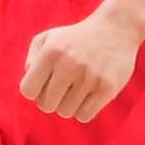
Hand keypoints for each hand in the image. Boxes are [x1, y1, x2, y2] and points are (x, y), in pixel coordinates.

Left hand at [19, 3, 142, 122]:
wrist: (115, 28)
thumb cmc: (74, 38)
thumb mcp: (48, 38)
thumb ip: (31, 61)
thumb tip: (30, 88)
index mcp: (51, 52)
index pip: (28, 91)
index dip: (34, 91)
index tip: (44, 83)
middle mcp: (69, 64)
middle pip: (46, 105)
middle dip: (51, 100)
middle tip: (62, 88)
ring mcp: (89, 77)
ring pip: (66, 112)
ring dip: (69, 105)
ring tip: (77, 89)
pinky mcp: (107, 88)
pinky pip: (84, 116)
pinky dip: (84, 110)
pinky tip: (88, 95)